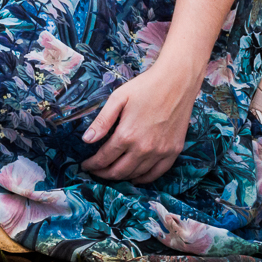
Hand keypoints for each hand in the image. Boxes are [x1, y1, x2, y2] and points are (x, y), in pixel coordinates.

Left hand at [80, 60, 200, 183]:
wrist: (177, 82)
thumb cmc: (145, 87)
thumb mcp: (118, 98)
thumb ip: (102, 121)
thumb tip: (86, 140)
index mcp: (127, 135)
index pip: (104, 158)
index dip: (92, 164)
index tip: (85, 165)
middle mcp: (144, 148)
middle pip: (119, 171)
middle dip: (103, 173)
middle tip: (95, 171)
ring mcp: (161, 152)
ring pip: (136, 174)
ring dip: (121, 177)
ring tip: (111, 173)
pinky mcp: (173, 151)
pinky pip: (156, 173)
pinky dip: (143, 179)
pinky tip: (134, 177)